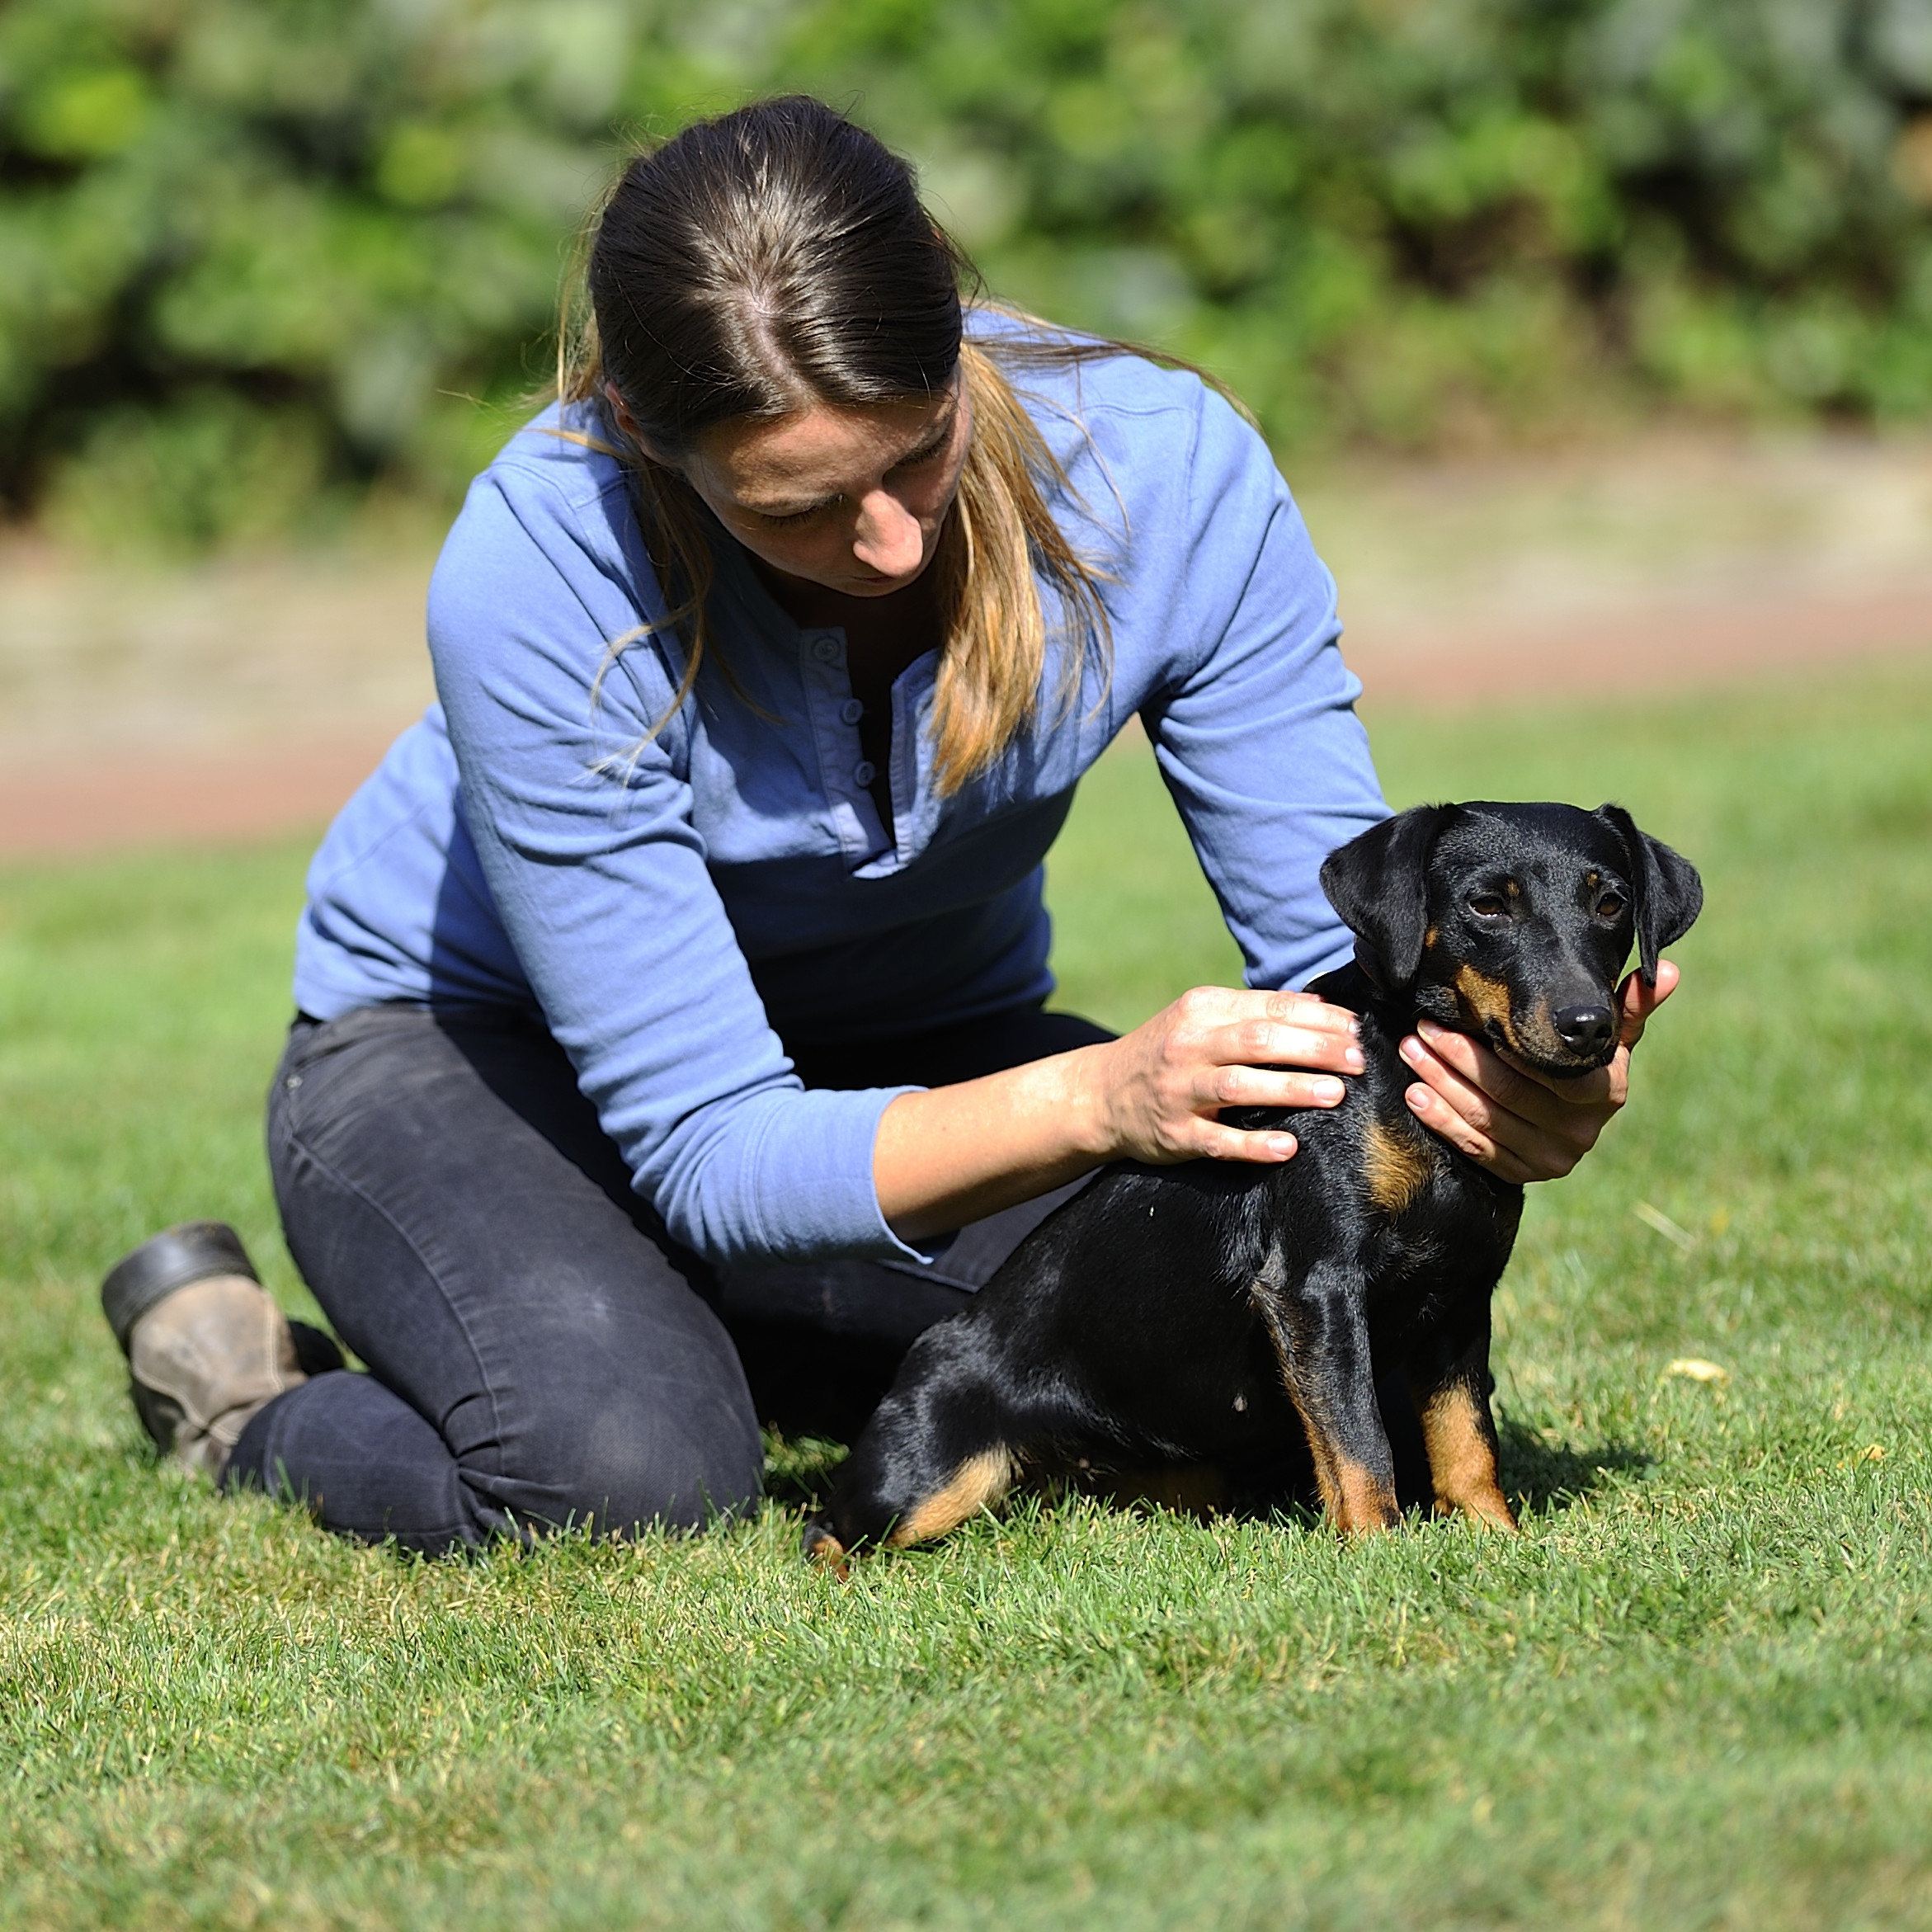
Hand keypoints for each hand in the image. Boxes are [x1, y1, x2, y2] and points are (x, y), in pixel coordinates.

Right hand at [1079, 985, 1362, 1167]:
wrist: (1099, 1094)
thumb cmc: (1167, 1052)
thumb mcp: (1200, 1018)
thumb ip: (1254, 1011)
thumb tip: (1323, 1006)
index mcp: (1201, 1010)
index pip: (1270, 1007)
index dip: (1319, 1018)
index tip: (1357, 1030)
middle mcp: (1189, 1046)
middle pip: (1260, 1041)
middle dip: (1315, 1048)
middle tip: (1358, 1060)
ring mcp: (1180, 1091)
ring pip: (1241, 1085)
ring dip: (1292, 1088)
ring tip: (1336, 1093)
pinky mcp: (1175, 1134)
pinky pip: (1219, 1140)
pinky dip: (1254, 1144)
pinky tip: (1288, 1147)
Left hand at [1395, 961, 1679, 1183]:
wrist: (1566, 1122)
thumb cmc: (1583, 1063)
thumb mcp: (1607, 1037)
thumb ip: (1630, 1007)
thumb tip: (1668, 971)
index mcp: (1605, 1094)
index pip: (1549, 1071)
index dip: (1508, 1046)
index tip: (1473, 1013)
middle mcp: (1581, 1133)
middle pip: (1507, 1092)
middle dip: (1459, 1057)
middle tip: (1424, 1027)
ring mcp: (1551, 1160)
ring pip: (1485, 1119)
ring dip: (1441, 1083)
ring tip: (1411, 1050)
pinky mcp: (1521, 1177)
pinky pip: (1474, 1149)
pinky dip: (1441, 1120)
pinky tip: (1414, 1094)